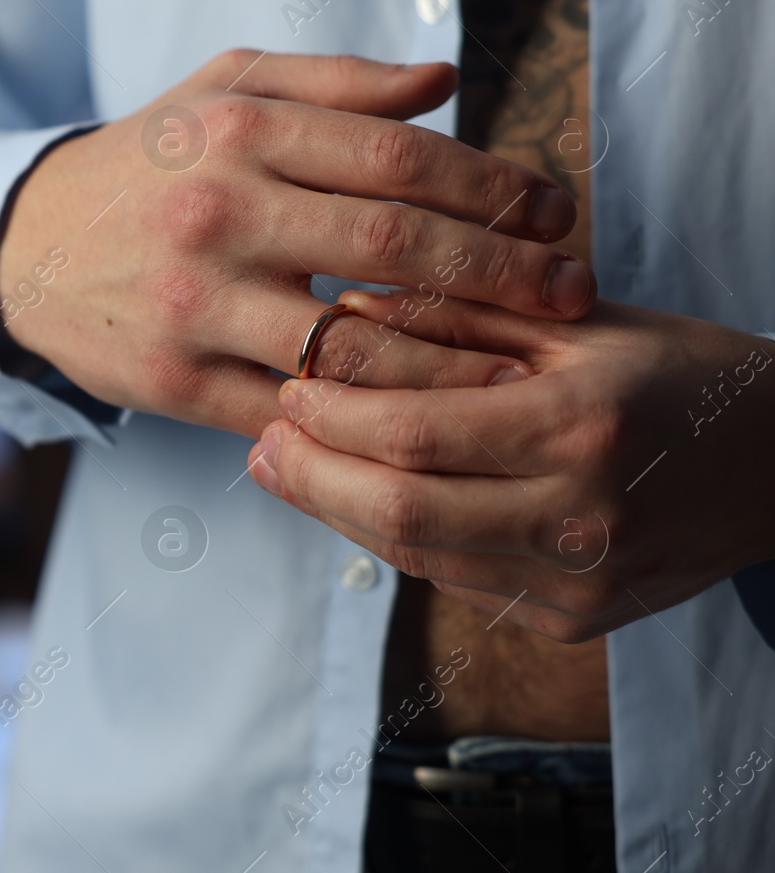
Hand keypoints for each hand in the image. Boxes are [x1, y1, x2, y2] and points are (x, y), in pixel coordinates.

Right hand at [0, 49, 593, 436]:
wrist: (22, 247)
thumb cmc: (146, 164)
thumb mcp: (222, 92)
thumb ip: (335, 83)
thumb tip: (446, 84)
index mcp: (239, 132)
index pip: (396, 156)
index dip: (493, 185)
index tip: (554, 211)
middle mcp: (218, 213)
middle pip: (392, 244)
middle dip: (502, 271)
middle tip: (572, 291)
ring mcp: (194, 304)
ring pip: (350, 344)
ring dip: (451, 360)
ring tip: (520, 366)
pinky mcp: (174, 381)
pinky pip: (291, 409)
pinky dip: (362, 418)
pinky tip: (420, 417)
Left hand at [250, 291, 774, 641]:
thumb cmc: (675, 372)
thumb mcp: (575, 322)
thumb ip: (457, 317)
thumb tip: (339, 316)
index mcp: (582, 425)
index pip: (413, 432)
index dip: (332, 416)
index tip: (287, 387)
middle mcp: (581, 517)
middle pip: (399, 510)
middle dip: (311, 475)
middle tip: (262, 442)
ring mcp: (579, 583)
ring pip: (417, 557)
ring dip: (338, 514)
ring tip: (289, 470)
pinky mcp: (575, 621)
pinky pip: (454, 582)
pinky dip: (395, 541)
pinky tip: (359, 501)